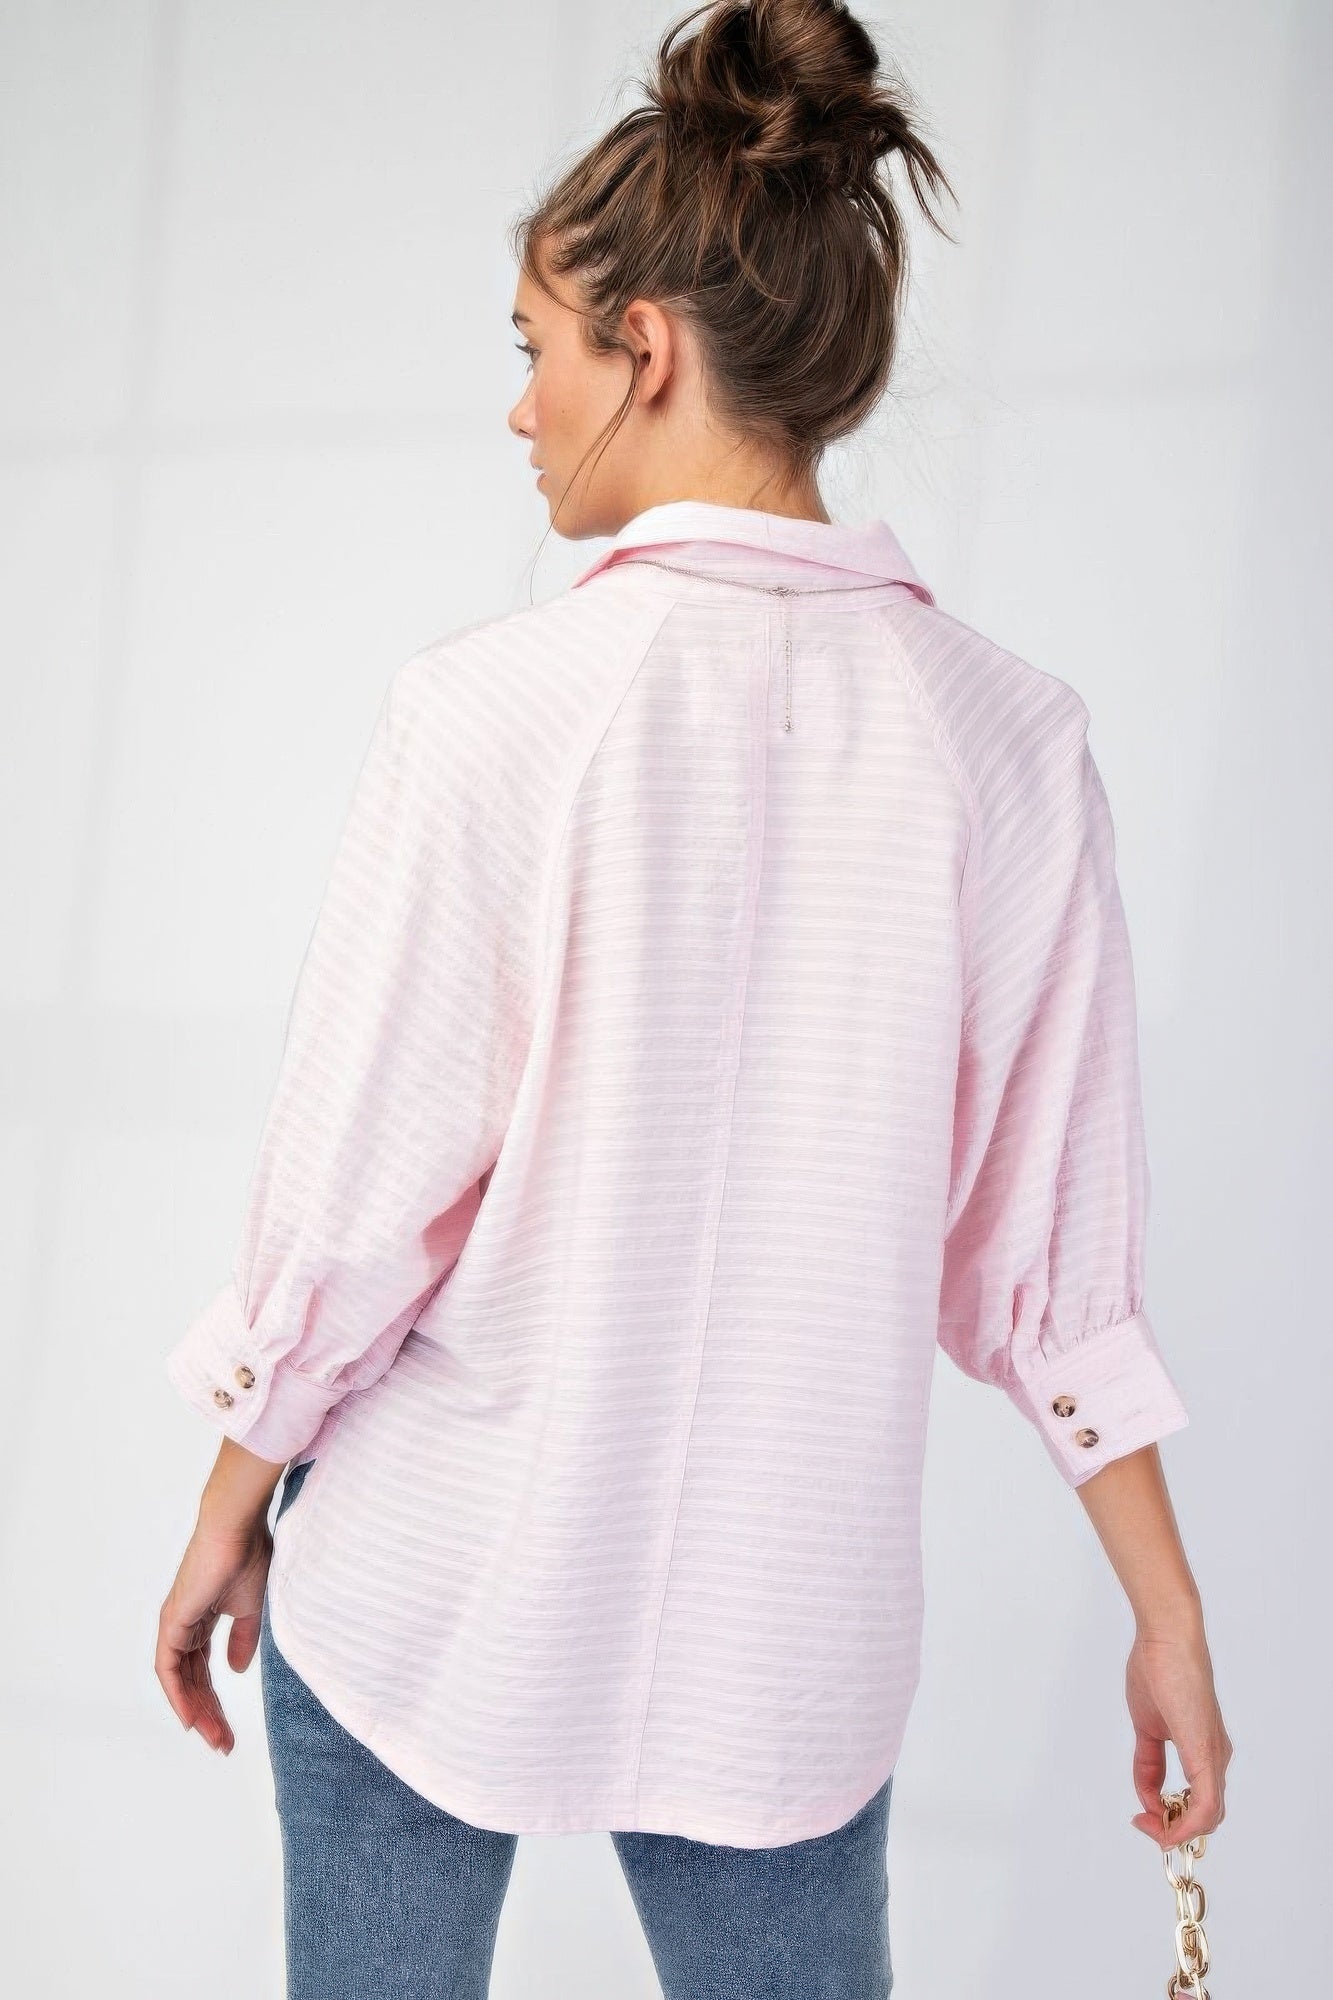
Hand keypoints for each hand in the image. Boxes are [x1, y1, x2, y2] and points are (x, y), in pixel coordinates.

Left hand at [155, 1510, 272, 1752]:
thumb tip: (235, 1671)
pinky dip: (178, 1696)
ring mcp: (175, 1625)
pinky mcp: (172, 1623)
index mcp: (202, 1620)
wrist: (237, 1528)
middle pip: (192, 1682)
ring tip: (214, 1738)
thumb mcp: (251, 1608)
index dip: (216, 1701)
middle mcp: (183, 1626)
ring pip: (180, 1681)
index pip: (204, 1671)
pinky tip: (190, 1719)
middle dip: (209, 1715)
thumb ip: (242, 1640)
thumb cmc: (249, 1556)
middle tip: (224, 1744)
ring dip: (196, 1712)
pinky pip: (169, 1670)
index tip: (230, 1730)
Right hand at [1125, 1622, 1231, 1848]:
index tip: (1140, 1816)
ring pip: (1210, 1817)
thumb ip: (1148, 1759)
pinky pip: (1207, 1805)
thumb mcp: (1146, 1725)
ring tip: (1148, 1824)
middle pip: (1206, 1817)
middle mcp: (1217, 1756)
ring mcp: (1215, 1755)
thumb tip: (1146, 1789)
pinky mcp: (1206, 1752)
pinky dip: (1187, 1824)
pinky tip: (1164, 1824)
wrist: (1166, 1637)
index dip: (1168, 1818)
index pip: (1196, 1802)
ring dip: (1178, 1830)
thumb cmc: (1158, 1668)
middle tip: (1143, 1823)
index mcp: (1204, 1749)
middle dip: (1173, 1829)